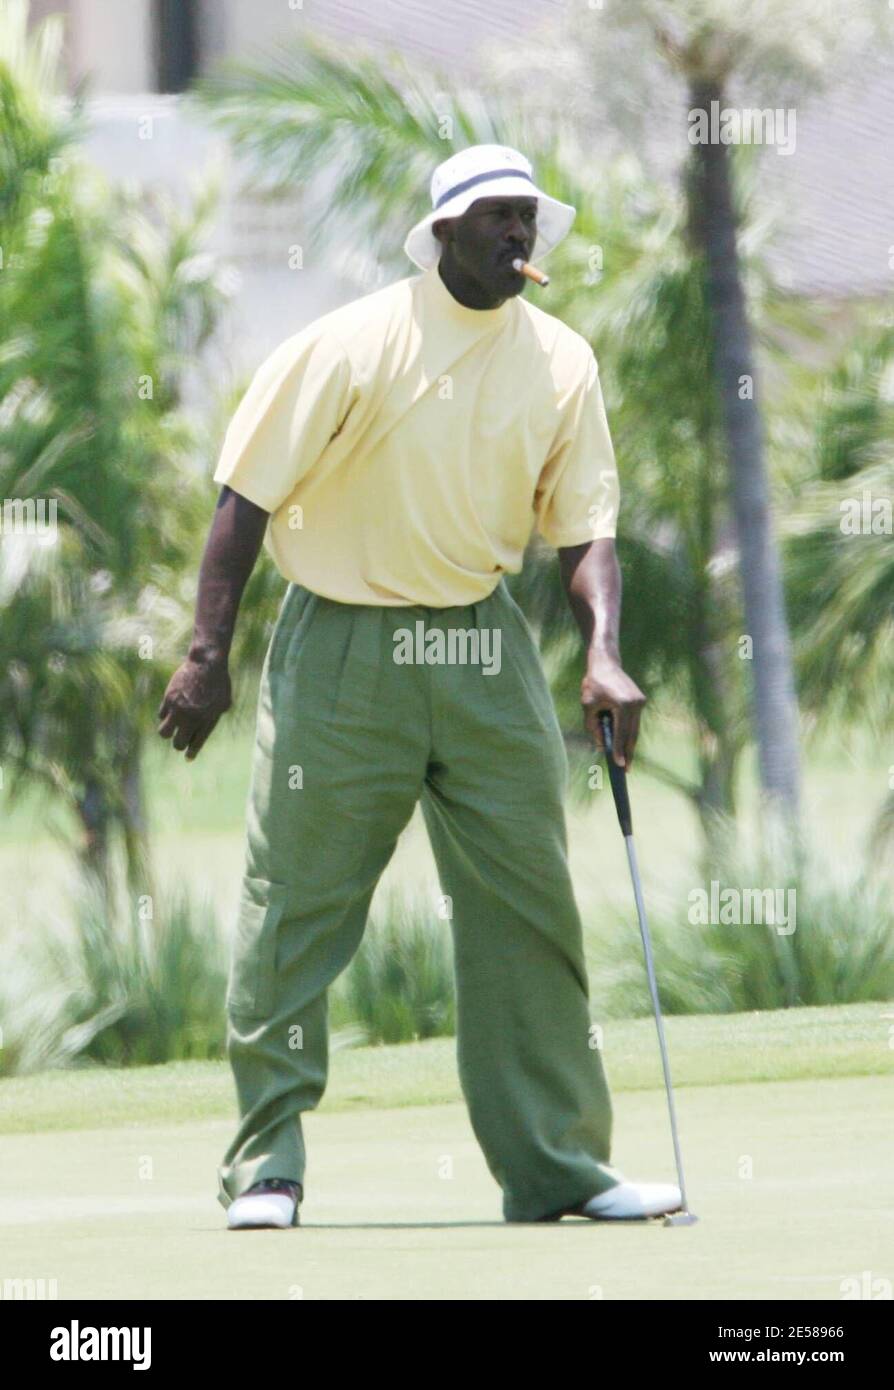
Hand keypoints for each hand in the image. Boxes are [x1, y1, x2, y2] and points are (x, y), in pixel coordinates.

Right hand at [157, 654, 231, 760]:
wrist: (207, 663)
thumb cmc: (220, 682)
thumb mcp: (224, 703)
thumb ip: (213, 718)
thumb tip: (201, 732)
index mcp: (207, 721)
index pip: (196, 743)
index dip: (191, 753)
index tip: (188, 758)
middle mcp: (191, 718)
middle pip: (178, 743)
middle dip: (179, 743)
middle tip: (181, 738)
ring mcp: (178, 709)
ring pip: (164, 733)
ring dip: (168, 732)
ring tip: (173, 726)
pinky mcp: (168, 699)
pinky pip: (161, 715)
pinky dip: (165, 715)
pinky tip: (171, 709)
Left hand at [581, 654, 645, 768]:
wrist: (605, 663)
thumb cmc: (593, 683)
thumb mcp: (588, 707)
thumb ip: (593, 728)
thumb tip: (602, 746)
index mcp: (623, 704)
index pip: (621, 733)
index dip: (620, 750)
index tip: (619, 766)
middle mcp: (636, 703)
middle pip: (632, 734)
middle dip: (628, 752)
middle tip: (625, 770)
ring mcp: (640, 702)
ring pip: (635, 729)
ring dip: (629, 744)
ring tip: (625, 761)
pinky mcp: (640, 700)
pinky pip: (634, 721)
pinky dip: (629, 733)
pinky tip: (625, 745)